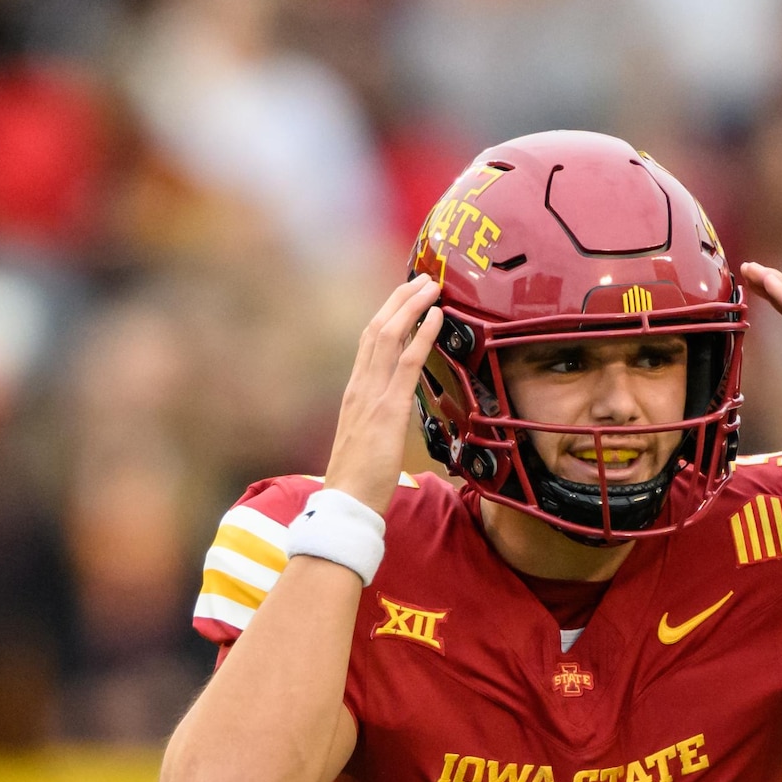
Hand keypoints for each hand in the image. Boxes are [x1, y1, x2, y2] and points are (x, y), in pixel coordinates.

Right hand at [324, 274, 442, 514]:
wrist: (346, 504)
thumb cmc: (359, 481)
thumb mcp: (369, 440)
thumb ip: (379, 418)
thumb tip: (396, 410)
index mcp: (354, 392)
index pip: (368, 341)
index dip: (388, 313)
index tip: (406, 295)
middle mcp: (359, 386)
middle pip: (377, 328)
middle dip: (400, 299)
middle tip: (423, 278)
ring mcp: (371, 396)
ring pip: (388, 336)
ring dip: (412, 306)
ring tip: (431, 286)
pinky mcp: (387, 410)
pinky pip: (406, 363)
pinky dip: (422, 335)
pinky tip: (436, 317)